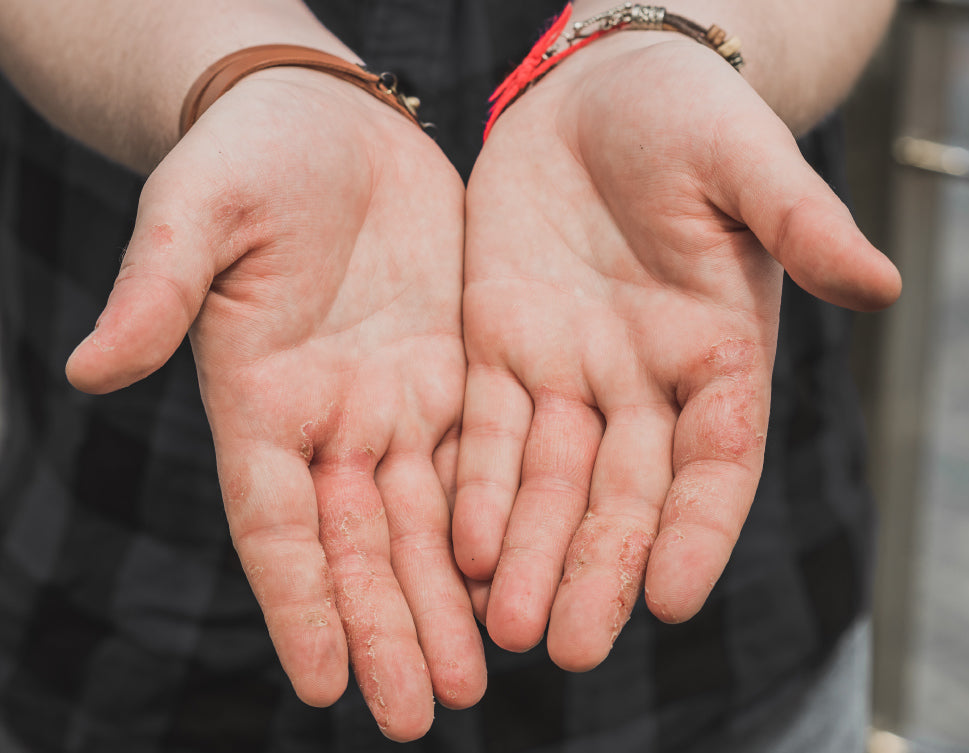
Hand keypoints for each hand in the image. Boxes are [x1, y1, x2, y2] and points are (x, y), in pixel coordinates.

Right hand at [65, 68, 484, 739]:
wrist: (328, 122)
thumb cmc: (251, 158)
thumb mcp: (199, 212)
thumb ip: (157, 292)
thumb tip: (88, 371)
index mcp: (262, 401)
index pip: (278, 526)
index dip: (301, 605)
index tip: (328, 686)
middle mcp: (332, 422)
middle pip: (362, 546)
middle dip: (390, 629)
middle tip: (425, 714)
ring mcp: (398, 403)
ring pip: (428, 523)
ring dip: (449, 601)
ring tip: (480, 678)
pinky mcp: (456, 374)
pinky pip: (484, 463)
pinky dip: (498, 527)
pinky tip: (523, 579)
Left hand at [454, 35, 898, 670]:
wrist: (599, 88)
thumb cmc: (689, 115)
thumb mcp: (746, 161)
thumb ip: (803, 224)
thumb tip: (882, 285)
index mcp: (718, 353)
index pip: (714, 462)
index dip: (695, 530)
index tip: (672, 599)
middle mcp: (644, 381)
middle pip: (623, 495)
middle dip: (596, 569)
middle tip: (567, 649)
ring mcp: (569, 369)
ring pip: (548, 479)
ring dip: (525, 551)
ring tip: (503, 626)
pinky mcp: (499, 344)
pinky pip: (486, 428)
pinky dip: (474, 486)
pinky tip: (456, 545)